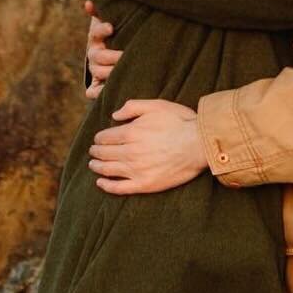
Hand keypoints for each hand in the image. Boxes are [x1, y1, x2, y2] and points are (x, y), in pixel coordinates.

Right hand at [83, 0, 123, 99]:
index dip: (102, 29)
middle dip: (111, 56)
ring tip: (121, 72)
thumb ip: (100, 11)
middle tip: (124, 56)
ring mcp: (95, 69)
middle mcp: (94, 54)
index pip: (95, 32)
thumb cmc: (114, 34)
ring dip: (108, 72)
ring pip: (98, 72)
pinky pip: (92, 91)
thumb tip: (88, 3)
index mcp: (96, 38)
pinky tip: (106, 92)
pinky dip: (97, 93)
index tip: (111, 27)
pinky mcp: (97, 84)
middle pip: (98, 56)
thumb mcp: (108, 20)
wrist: (111, 53)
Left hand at [89, 99, 206, 194]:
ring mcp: (136, 170)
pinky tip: (101, 183)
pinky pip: (119, 188)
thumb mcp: (156, 105)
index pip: (106, 137)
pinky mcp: (144, 184)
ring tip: (92, 165)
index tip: (97, 139)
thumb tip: (114, 115)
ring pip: (108, 170)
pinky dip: (107, 186)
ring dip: (97, 167)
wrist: (199, 144)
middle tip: (93, 151)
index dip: (99, 138)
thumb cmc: (180, 122)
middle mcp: (130, 152)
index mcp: (131, 132)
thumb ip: (133, 107)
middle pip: (105, 153)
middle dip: (96, 152)